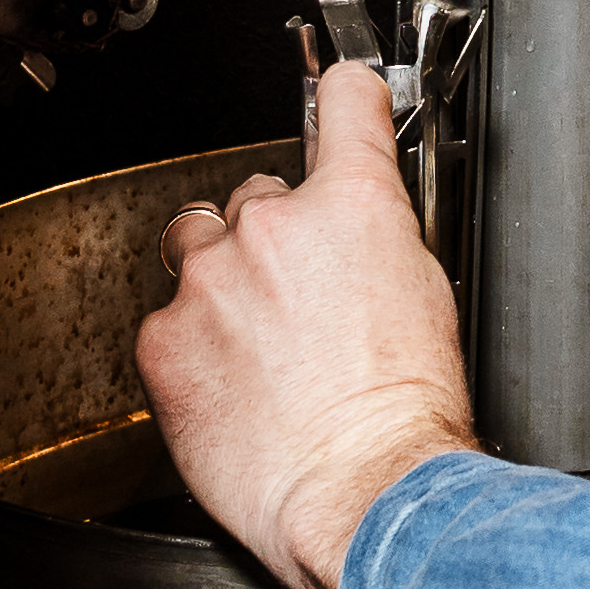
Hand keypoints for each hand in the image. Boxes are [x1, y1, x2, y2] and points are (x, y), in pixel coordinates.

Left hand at [139, 62, 477, 588]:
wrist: (362, 490)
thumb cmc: (404, 412)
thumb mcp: (426, 293)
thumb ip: (376, 237)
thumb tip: (358, 233)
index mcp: (353, 202)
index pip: (344, 102)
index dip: (345, 98)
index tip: (340, 98)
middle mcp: (274, 226)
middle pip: (258, 198)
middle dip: (274, 240)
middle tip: (299, 303)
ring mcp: (209, 280)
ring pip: (199, 248)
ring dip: (221, 280)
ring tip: (257, 344)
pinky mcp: (163, 340)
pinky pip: (169, 319)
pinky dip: (192, 344)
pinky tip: (231, 385)